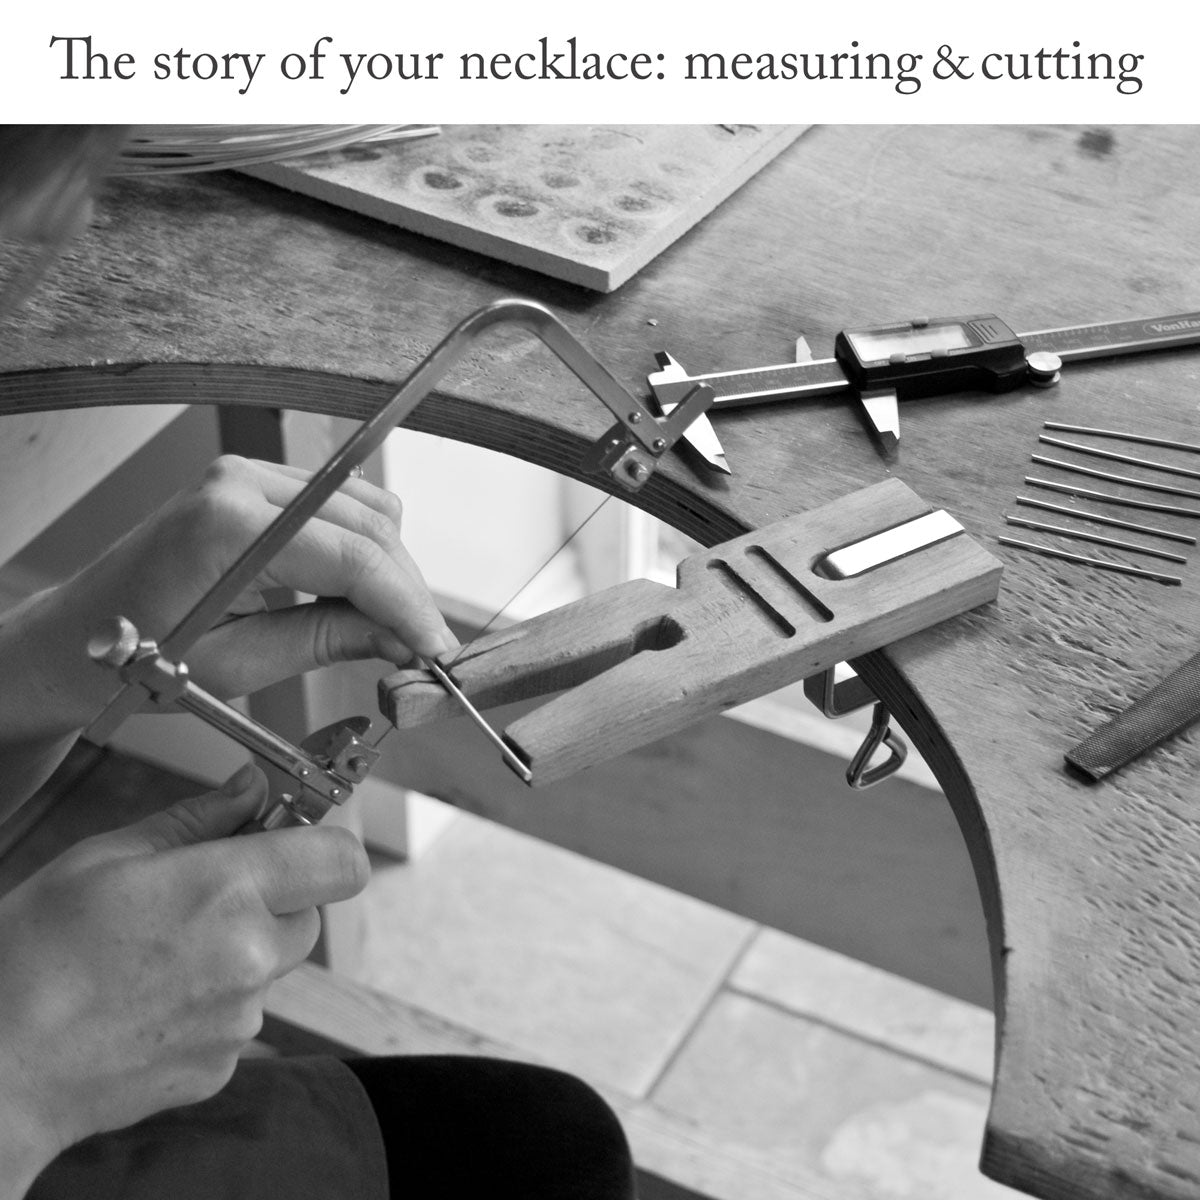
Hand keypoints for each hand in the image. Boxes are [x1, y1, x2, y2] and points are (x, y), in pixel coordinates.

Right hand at [0, 765, 367, 1191]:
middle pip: (310, 912)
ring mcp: (239, 1019)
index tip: (291, 836)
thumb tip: (251, 787)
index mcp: (226, 892)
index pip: (340, 859)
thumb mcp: (105, 858)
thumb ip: (197, 820)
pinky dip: (214, 1001)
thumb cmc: (31, 959)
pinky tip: (151, 997)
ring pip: (274, 965)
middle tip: (206, 895)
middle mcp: (249, 957)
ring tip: (160, 953)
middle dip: (274, 897)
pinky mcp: (222, 1064)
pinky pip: (243, 1015)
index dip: (322, 843)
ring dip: (242, 951)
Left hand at [1, 454, 455, 743]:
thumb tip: (403, 640)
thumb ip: (328, 640)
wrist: (69, 642)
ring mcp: (248, 475)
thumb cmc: (132, 659)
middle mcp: (242, 481)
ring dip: (389, 569)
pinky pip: (338, 508)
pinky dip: (361, 552)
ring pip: (364, 509)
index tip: (438, 650)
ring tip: (388, 630)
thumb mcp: (237, 665)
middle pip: (371, 524)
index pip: (356, 556)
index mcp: (230, 523)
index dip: (410, 606)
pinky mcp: (254, 486)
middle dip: (407, 589)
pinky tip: (355, 599)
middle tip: (423, 650)